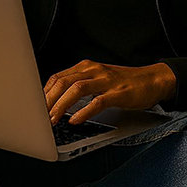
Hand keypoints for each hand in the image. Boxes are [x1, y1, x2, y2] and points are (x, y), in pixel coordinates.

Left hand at [43, 60, 176, 124]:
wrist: (153, 80)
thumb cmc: (124, 83)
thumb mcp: (98, 79)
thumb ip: (80, 85)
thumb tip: (56, 102)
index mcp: (87, 67)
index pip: (58, 77)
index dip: (43, 92)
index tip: (34, 107)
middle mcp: (94, 70)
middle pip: (63, 82)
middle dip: (47, 100)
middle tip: (38, 116)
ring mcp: (106, 81)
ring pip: (77, 89)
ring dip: (61, 105)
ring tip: (52, 119)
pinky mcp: (118, 93)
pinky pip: (97, 102)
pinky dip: (84, 112)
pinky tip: (75, 120)